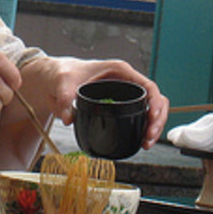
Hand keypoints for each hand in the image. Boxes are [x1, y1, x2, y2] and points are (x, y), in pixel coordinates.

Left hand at [22, 57, 169, 149]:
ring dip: (153, 126)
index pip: (148, 85)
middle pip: (155, 99)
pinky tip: (140, 140)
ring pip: (151, 108)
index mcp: (119, 71)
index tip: (153, 118)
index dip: (155, 102)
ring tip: (146, 142)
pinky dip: (144, 127)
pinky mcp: (120, 104)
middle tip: (149, 137)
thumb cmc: (64, 73)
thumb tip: (68, 118)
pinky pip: (140, 115)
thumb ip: (66, 99)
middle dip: (157, 119)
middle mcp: (126, 81)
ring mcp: (124, 93)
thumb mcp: (63, 83)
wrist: (55, 79)